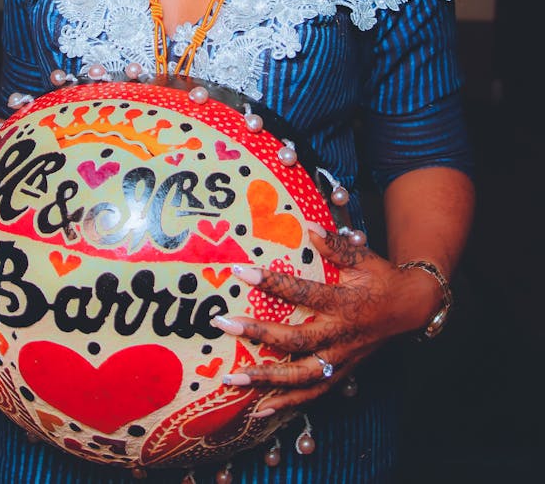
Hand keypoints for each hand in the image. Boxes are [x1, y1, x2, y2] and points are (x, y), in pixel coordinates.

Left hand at [212, 225, 437, 410]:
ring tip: (231, 379)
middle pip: (295, 339)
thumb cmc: (382, 278)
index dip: (272, 282)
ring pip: (300, 375)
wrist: (411, 309)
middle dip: (257, 333)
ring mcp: (340, 358)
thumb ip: (335, 245)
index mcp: (344, 303)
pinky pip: (313, 394)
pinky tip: (262, 409)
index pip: (303, 292)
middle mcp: (340, 335)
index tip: (241, 271)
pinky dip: (287, 403)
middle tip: (224, 324)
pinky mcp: (341, 373)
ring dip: (265, 379)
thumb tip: (307, 225)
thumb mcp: (363, 256)